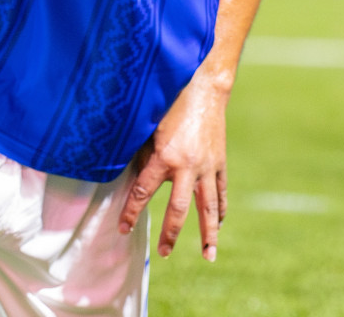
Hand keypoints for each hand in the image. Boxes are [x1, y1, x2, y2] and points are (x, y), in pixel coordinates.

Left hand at [118, 72, 229, 261]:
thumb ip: (141, 154)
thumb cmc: (170, 103)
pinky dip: (220, 210)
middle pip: (179, 209)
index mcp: (165, 157)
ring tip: (209, 256)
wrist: (204, 87)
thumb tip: (129, 178)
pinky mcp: (220, 162)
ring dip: (208, 233)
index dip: (131, 212)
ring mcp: (208, 166)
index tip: (122, 229)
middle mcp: (188, 166)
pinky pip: (220, 192)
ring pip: (209, 208)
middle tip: (163, 252)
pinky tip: (219, 224)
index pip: (142, 192)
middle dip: (170, 233)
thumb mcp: (149, 127)